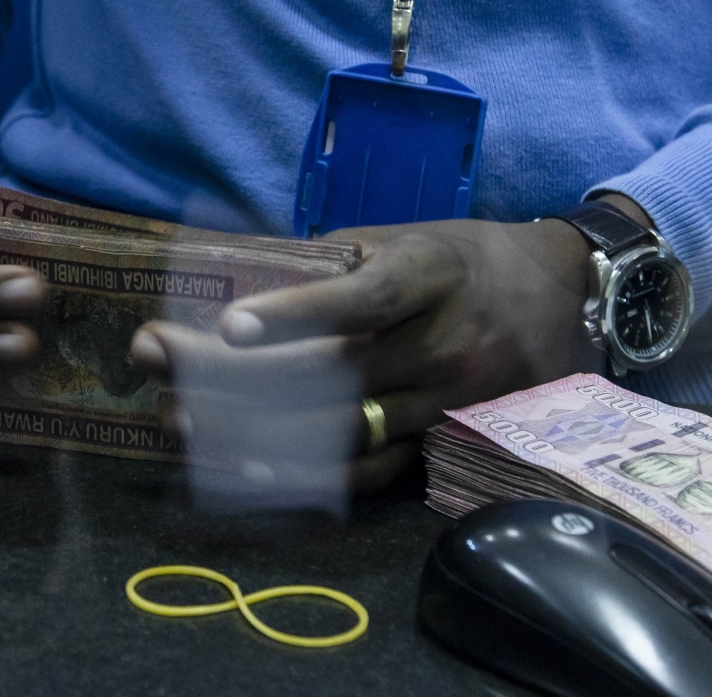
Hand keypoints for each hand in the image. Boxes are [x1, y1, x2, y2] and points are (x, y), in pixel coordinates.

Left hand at [130, 216, 594, 492]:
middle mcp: (445, 343)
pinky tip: (246, 467)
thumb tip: (241, 279)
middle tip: (154, 359)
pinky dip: (306, 475)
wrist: (557, 296)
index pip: (363, 300)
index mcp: (434, 275)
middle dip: (232, 373)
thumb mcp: (409, 237)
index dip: (295, 315)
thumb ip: (334, 261)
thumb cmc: (466, 258)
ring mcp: (448, 400)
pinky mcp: (445, 440)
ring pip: (342, 429)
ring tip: (178, 416)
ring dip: (251, 427)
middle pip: (333, 373)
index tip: (225, 327)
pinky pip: (372, 471)